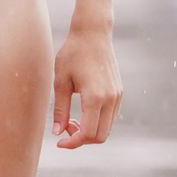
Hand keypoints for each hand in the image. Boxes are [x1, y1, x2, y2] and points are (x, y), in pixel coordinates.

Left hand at [52, 27, 121, 148]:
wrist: (93, 33)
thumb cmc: (72, 54)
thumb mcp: (60, 82)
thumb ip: (60, 109)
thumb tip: (57, 133)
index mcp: (95, 97)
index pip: (88, 134)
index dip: (73, 143)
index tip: (60, 143)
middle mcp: (111, 98)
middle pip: (101, 136)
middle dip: (82, 139)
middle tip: (65, 128)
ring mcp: (118, 96)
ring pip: (107, 129)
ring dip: (90, 131)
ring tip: (72, 120)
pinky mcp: (119, 92)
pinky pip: (111, 117)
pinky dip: (97, 122)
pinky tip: (83, 112)